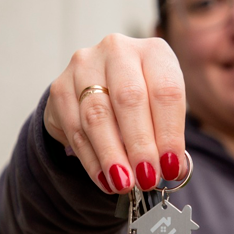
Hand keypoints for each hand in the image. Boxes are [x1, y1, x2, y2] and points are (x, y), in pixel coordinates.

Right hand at [44, 34, 186, 192]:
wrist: (100, 86)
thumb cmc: (143, 100)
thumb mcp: (162, 110)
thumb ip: (168, 137)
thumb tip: (174, 169)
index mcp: (154, 52)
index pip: (166, 92)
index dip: (170, 133)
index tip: (171, 167)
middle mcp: (118, 50)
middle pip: (130, 100)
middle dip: (140, 145)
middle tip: (147, 178)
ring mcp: (85, 65)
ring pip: (97, 115)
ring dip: (112, 155)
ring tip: (125, 183)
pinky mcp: (60, 86)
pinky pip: (75, 128)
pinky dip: (91, 159)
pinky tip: (105, 179)